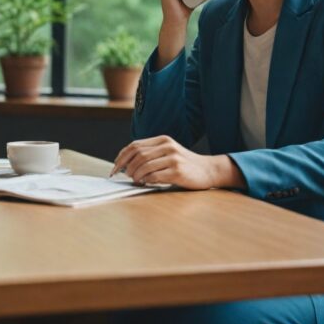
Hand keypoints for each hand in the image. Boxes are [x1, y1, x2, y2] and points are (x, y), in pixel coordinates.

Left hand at [111, 135, 243, 190]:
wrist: (208, 170)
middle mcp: (167, 146)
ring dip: (135, 175)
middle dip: (126, 167)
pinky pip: (155, 176)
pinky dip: (146, 180)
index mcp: (163, 140)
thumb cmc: (185, 164)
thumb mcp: (168, 152)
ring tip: (135, 181)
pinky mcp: (177, 171)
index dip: (122, 156)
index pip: (135, 145)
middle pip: (138, 154)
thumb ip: (151, 154)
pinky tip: (145, 183)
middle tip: (125, 176)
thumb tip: (126, 164)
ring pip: (144, 165)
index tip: (115, 167)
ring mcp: (173, 158)